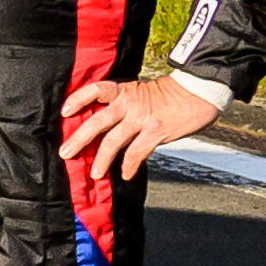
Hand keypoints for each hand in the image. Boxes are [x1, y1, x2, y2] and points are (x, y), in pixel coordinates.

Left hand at [61, 70, 220, 183]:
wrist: (202, 90)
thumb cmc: (173, 93)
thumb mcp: (144, 91)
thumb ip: (126, 104)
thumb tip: (108, 123)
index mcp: (125, 91)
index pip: (95, 90)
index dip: (78, 99)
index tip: (64, 112)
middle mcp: (130, 104)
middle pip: (97, 121)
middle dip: (79, 138)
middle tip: (65, 153)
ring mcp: (143, 118)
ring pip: (114, 141)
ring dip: (101, 159)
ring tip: (93, 174)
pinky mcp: (156, 132)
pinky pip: (137, 153)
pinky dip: (129, 165)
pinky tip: (124, 175)